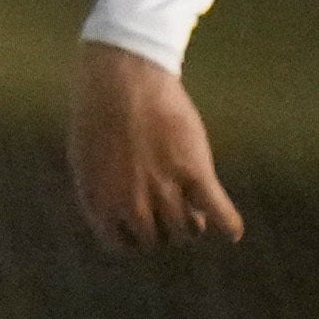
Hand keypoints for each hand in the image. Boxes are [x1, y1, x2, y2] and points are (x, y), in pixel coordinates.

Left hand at [73, 42, 246, 251]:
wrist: (121, 75)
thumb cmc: (99, 110)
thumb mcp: (86, 155)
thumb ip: (101, 189)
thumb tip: (115, 216)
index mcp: (98, 197)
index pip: (119, 243)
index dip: (132, 237)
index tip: (141, 226)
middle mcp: (130, 201)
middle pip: (156, 240)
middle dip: (163, 231)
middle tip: (171, 213)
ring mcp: (163, 188)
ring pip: (186, 231)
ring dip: (191, 224)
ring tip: (196, 212)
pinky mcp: (194, 172)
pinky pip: (219, 212)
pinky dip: (229, 225)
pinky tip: (232, 230)